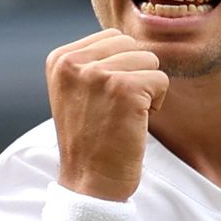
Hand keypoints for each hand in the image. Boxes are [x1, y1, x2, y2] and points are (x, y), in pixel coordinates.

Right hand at [44, 29, 164, 202]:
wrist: (89, 183)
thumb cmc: (90, 140)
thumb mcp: (76, 91)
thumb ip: (92, 61)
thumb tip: (129, 40)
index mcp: (59, 59)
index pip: (112, 38)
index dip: (120, 68)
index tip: (103, 100)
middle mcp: (73, 62)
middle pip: (132, 45)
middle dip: (135, 75)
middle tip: (116, 110)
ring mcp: (99, 75)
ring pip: (149, 60)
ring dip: (147, 89)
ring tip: (124, 116)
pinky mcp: (125, 89)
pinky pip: (161, 79)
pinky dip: (157, 103)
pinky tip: (136, 122)